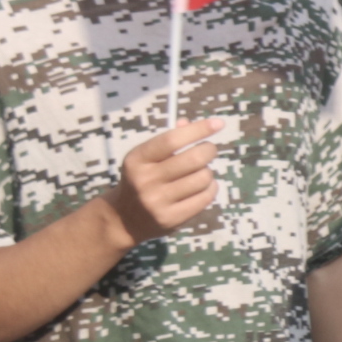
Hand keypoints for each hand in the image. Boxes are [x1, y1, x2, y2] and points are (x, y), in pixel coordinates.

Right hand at [104, 120, 222, 243]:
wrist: (124, 219)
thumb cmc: (142, 179)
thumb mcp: (146, 158)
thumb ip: (168, 140)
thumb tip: (188, 123)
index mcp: (137, 159)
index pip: (171, 140)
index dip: (198, 130)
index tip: (218, 123)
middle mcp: (145, 180)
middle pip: (194, 159)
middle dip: (209, 150)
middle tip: (208, 150)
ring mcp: (157, 202)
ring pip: (203, 178)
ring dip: (208, 172)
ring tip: (199, 173)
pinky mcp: (171, 219)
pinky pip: (205, 198)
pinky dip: (210, 188)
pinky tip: (202, 187)